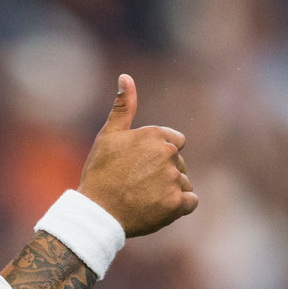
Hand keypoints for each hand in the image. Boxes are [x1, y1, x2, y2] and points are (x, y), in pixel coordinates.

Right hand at [78, 74, 197, 236]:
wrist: (97, 212)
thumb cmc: (100, 172)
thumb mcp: (108, 136)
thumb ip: (123, 106)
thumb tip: (126, 76)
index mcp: (153, 135)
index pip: (176, 142)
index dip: (159, 154)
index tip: (140, 165)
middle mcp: (167, 155)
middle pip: (180, 163)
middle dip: (165, 172)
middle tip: (137, 183)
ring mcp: (173, 179)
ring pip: (184, 182)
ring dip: (170, 190)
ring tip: (144, 197)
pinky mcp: (177, 203)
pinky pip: (190, 202)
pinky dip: (178, 207)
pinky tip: (157, 207)